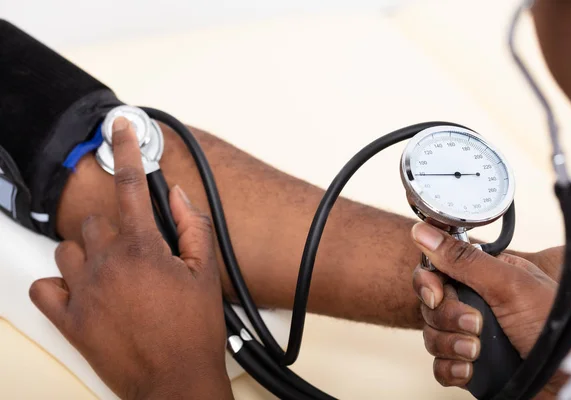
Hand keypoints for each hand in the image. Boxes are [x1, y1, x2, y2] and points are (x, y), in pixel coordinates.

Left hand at [29, 118, 232, 399]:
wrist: (175, 381)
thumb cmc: (193, 330)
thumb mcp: (206, 272)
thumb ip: (192, 225)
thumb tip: (176, 194)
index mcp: (142, 248)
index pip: (130, 185)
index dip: (125, 149)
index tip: (119, 128)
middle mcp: (107, 264)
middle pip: (95, 220)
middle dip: (115, 227)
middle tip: (137, 250)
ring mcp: (83, 292)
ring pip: (69, 249)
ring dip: (89, 252)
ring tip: (113, 273)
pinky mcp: (69, 320)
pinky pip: (45, 287)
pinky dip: (59, 283)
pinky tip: (81, 289)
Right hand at [410, 222, 570, 397]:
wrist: (570, 377)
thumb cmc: (555, 326)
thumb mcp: (508, 284)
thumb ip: (463, 259)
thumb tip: (423, 231)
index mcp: (482, 277)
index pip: (435, 271)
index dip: (429, 284)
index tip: (437, 295)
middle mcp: (473, 303)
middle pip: (430, 306)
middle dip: (448, 319)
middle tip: (476, 325)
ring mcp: (468, 335)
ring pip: (431, 335)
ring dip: (451, 345)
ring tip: (477, 351)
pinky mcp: (468, 363)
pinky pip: (439, 365)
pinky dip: (451, 369)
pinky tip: (470, 370)